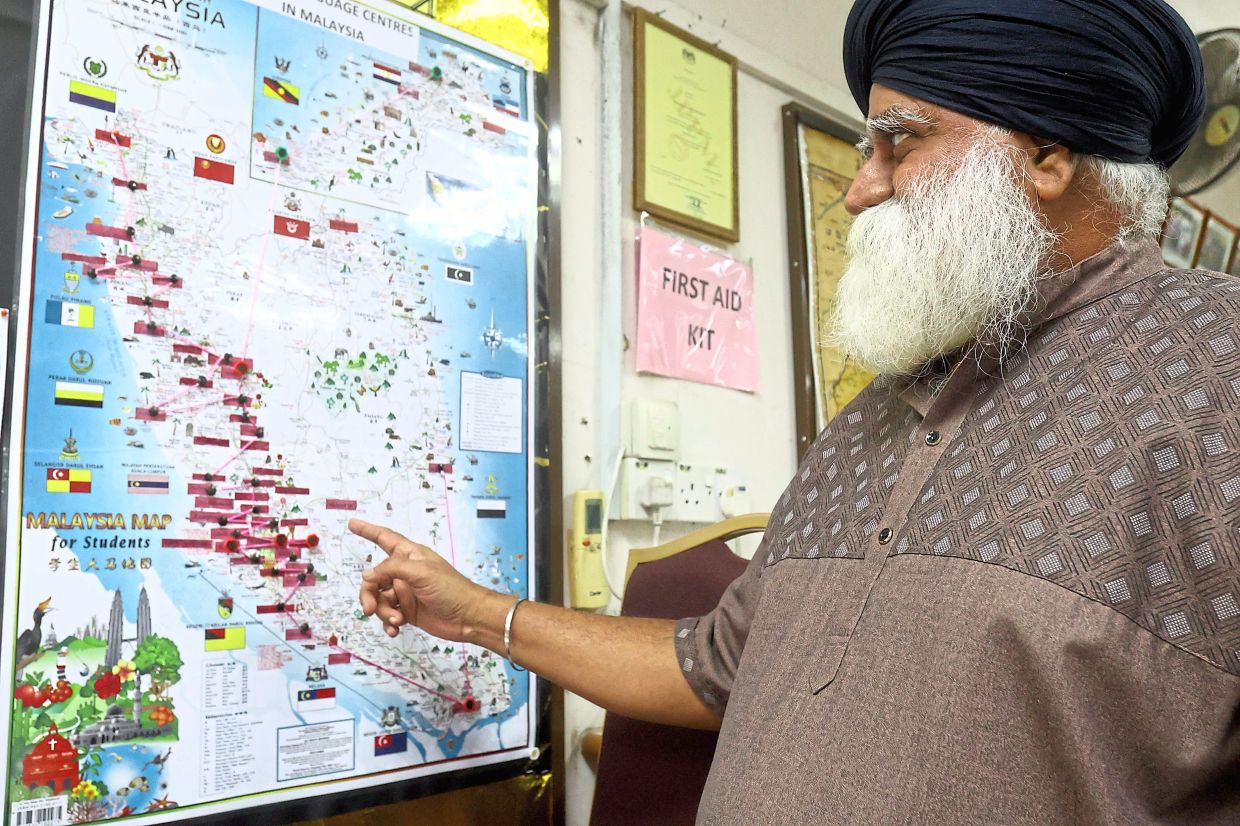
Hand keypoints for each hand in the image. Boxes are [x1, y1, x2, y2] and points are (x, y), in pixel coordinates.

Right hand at [351, 518, 496, 641]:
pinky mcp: (408, 611)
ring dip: (383, 611)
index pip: (385, 539)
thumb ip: (391, 570)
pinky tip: (395, 629)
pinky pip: (388, 615)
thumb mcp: (421, 573)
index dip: (368, 531)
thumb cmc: (452, 589)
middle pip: (374, 578)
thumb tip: (367, 574)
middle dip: (369, 593)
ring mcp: (406, 592)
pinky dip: (388, 623)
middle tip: (370, 609)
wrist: (469, 617)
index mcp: (410, 556)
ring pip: (379, 599)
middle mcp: (405, 573)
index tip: (352, 524)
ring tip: (396, 619)